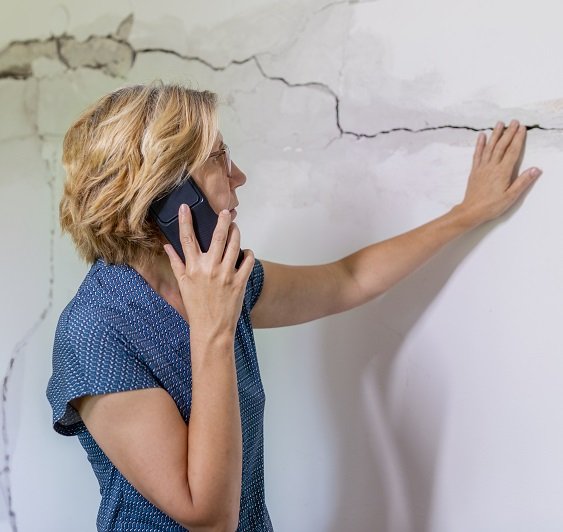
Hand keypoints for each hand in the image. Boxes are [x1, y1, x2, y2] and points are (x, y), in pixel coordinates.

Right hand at [163, 204, 253, 335]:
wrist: (211, 329)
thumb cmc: (196, 307)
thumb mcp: (182, 285)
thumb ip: (176, 263)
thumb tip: (167, 246)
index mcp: (192, 268)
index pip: (187, 239)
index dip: (185, 221)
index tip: (185, 207)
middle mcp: (209, 268)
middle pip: (217, 236)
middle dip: (222, 220)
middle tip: (226, 211)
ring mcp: (226, 274)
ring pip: (234, 244)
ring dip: (236, 233)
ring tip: (235, 228)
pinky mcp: (240, 281)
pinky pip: (248, 259)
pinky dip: (248, 253)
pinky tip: (244, 252)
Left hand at [457, 120, 541, 225]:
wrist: (471, 211)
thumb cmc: (492, 206)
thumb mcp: (511, 197)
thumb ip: (523, 182)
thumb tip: (536, 169)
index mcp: (503, 172)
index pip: (513, 151)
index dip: (518, 139)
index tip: (522, 128)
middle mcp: (492, 166)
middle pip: (501, 146)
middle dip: (508, 133)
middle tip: (514, 121)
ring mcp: (482, 168)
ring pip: (489, 147)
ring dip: (495, 134)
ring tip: (500, 123)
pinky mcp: (474, 171)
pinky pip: (477, 154)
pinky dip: (479, 144)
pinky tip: (481, 136)